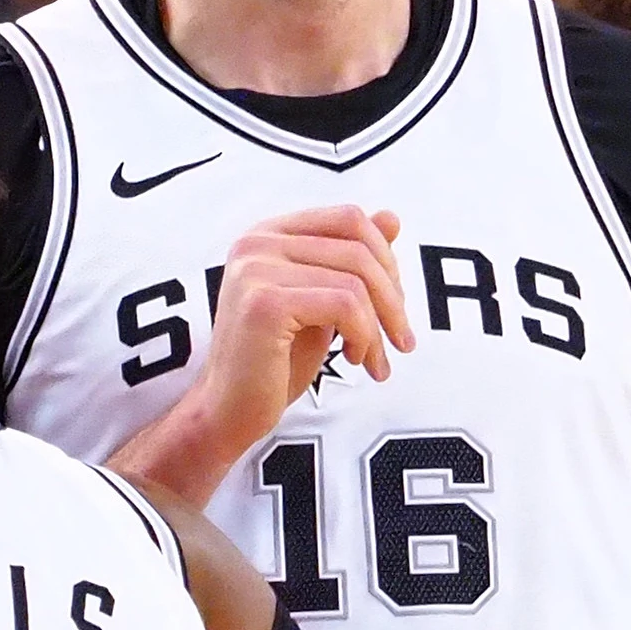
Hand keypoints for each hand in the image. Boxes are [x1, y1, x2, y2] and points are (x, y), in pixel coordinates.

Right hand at [113, 206, 412, 504]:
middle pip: (357, 247)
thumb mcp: (323, 302)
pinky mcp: (264, 304)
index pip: (348, 218)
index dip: (386, 258)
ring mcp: (255, 269)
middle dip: (393, 297)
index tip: (396, 305)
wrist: (229, 411)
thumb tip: (392, 217)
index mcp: (267, 234)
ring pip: (355, 280)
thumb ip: (350, 260)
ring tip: (375, 360)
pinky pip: (344, 306)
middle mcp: (255, 243)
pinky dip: (364, 336)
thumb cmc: (276, 361)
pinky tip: (354, 359)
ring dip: (379, 326)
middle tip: (401, 340)